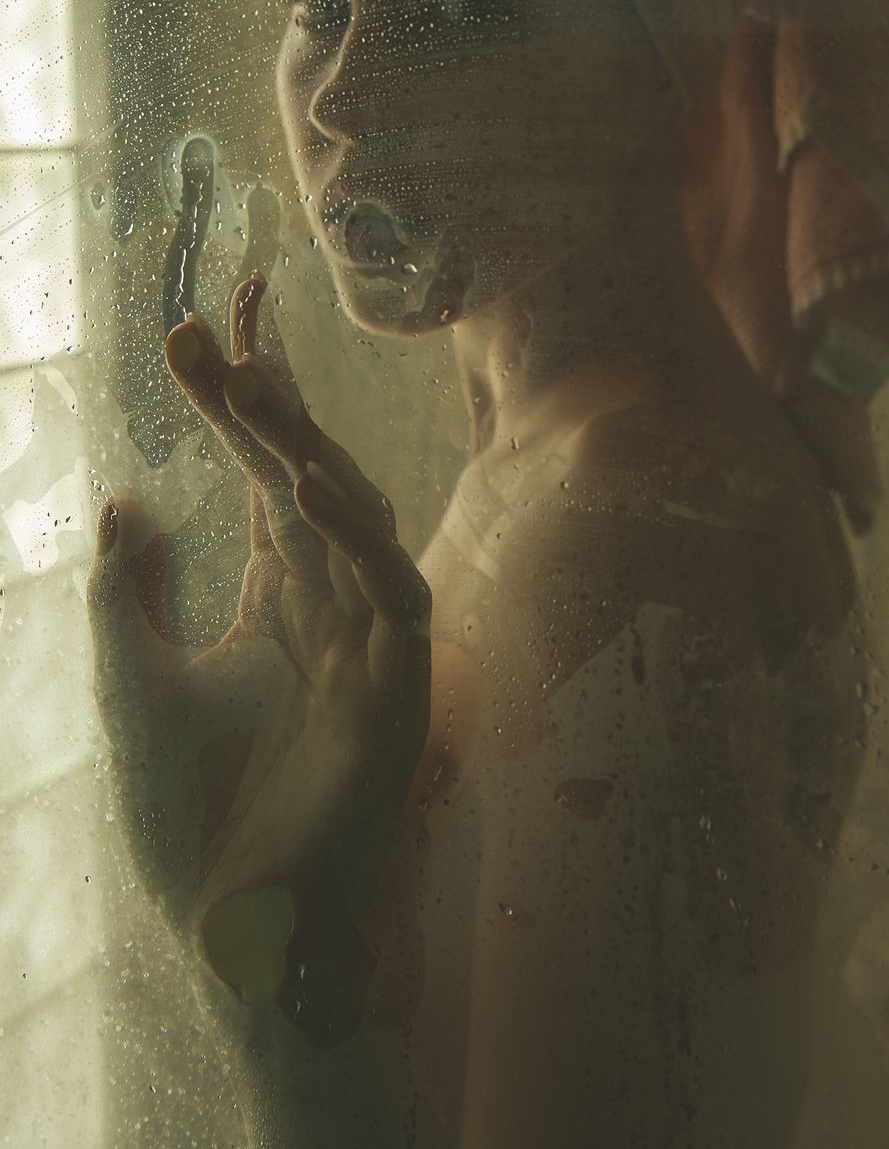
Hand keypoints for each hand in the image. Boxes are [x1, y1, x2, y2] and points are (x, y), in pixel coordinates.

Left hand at [86, 274, 431, 1046]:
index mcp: (280, 594)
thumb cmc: (195, 818)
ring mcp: (369, 638)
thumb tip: (121, 503)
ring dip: (307, 448)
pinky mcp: (396, 685)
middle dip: (266, 403)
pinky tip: (307, 488)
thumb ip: (129, 595)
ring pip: (355, 516)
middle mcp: (332, 600)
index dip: (236, 401)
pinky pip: (390, 590)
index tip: (194, 331)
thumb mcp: (136, 686)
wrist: (235, 928)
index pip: (261, 471)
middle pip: (306, 475)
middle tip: (218, 336)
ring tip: (255, 386)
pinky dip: (357, 536)